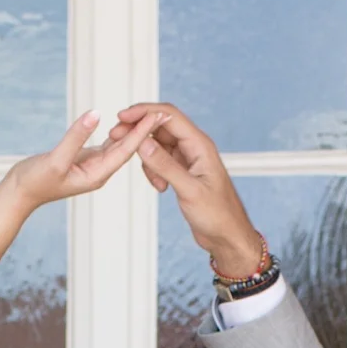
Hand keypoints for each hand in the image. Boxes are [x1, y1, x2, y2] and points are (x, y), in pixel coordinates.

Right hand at [5, 109, 167, 211]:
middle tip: (163, 112)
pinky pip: (106, 145)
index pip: (126, 150)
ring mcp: (93, 166)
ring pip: (118, 146)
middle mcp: (100, 171)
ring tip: (150, 115)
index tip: (158, 116)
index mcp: (98, 174)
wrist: (19, 194)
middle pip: (127, 148)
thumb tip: (95, 114)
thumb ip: (75, 137)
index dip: (142, 132)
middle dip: (144, 130)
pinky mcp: (84, 160)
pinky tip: (126, 123)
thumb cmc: (35, 181)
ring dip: (133, 131)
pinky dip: (117, 133)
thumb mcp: (55, 159)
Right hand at [117, 104, 264, 279]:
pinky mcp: (182, 171)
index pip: (168, 116)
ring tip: (155, 182)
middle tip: (119, 139)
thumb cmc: (218, 214)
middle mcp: (193, 147)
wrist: (227, 235)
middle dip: (139, 132)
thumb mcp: (189, 190)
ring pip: (158, 145)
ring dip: (148, 159)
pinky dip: (154, 171)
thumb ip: (165, 165)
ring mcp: (187, 159)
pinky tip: (160, 187)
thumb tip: (143, 143)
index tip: (123, 117)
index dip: (144, 112)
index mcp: (200, 145)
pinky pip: (160, 161)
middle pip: (160, 127)